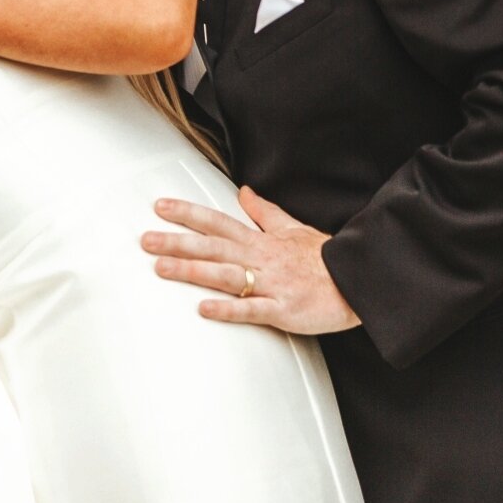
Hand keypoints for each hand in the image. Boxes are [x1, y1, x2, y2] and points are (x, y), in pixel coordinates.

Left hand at [140, 185, 360, 333]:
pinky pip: (251, 310)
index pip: (217, 221)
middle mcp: (260, 258)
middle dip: (177, 241)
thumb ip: (264, 211)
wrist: (357, 281)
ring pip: (224, 275)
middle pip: (212, 246)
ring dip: (191, 270)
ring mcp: (270, 284)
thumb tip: (244, 191)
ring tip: (161, 267)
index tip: (160, 206)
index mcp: (260, 240)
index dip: (188, 213)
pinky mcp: (282, 311)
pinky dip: (227, 309)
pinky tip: (203, 308)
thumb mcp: (292, 227)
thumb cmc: (323, 256)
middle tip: (145, 239)